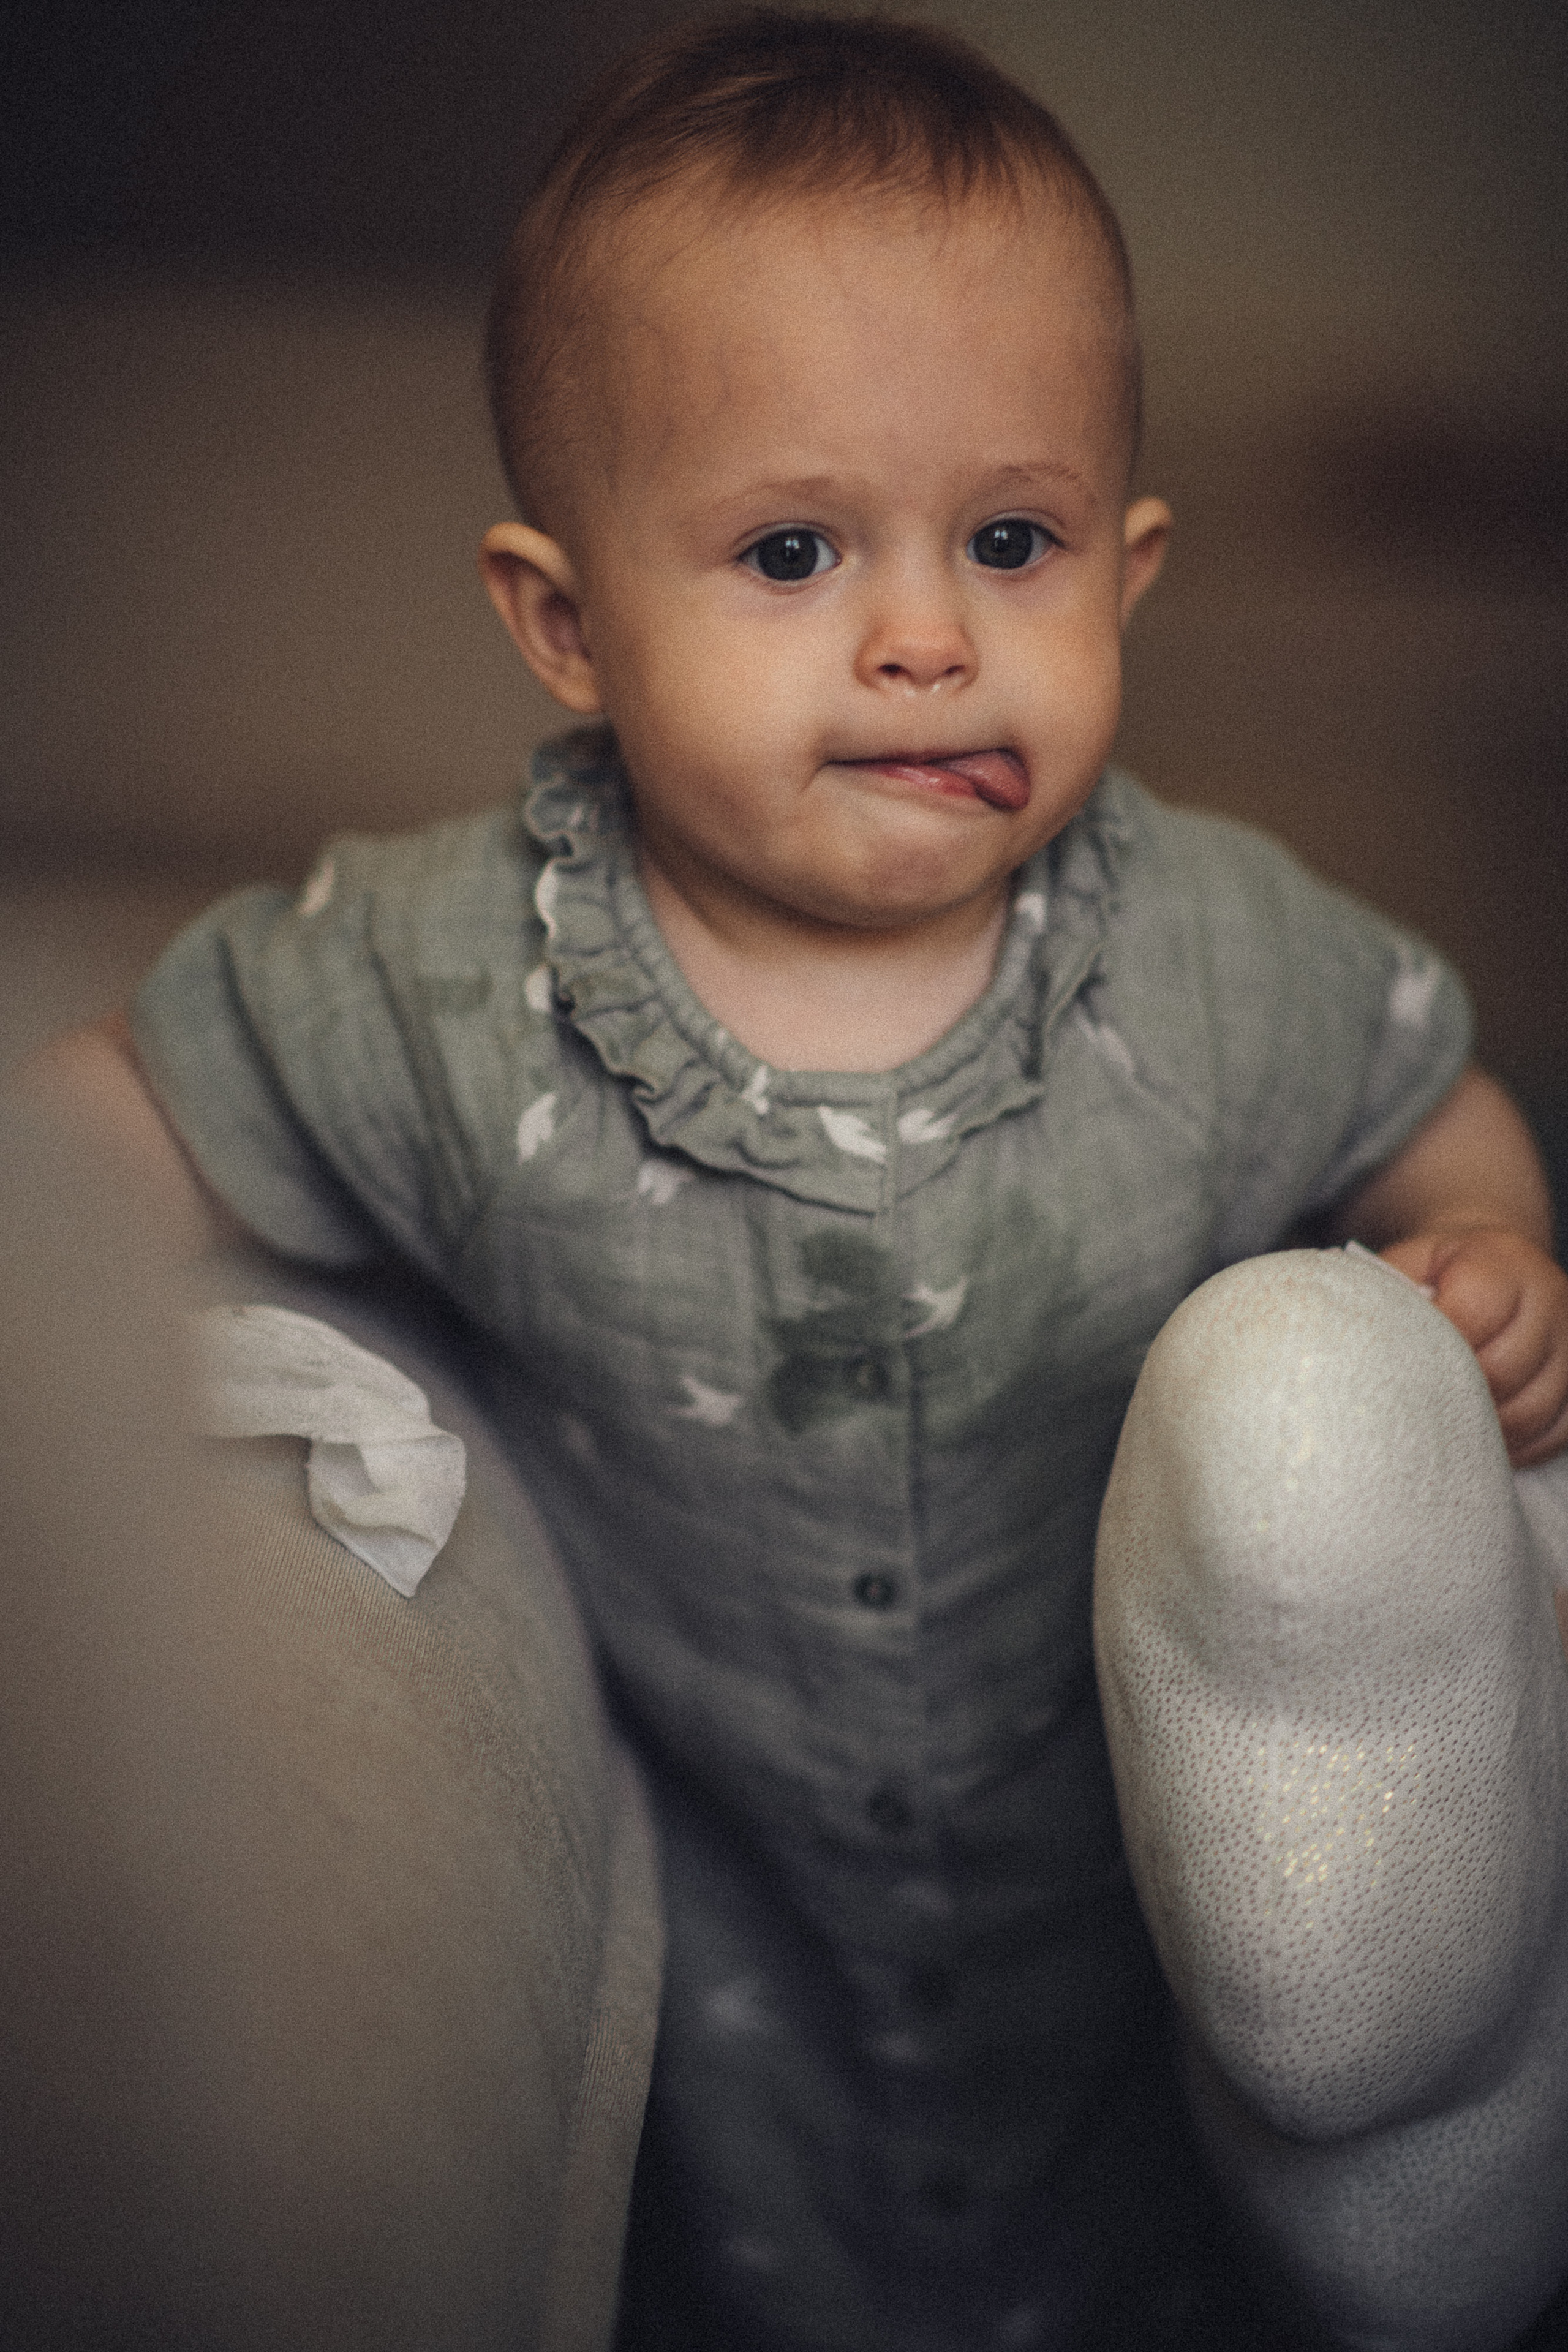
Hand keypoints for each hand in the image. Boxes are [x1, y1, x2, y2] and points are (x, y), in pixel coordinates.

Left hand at [1381, 1226, 1567, 1467]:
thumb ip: (1389, 1294)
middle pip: (1505, 1369)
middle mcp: (1551, 1298)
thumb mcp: (1409, 1264)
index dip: (1435, 1348)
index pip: (1475, 1311)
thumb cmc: (1438, 1275)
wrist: (1495, 1270)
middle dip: (1453, 1395)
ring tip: (1440, 1431)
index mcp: (1502, 1259)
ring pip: (1533, 1409)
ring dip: (1484, 1431)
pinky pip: (1555, 1434)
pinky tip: (1480, 1442)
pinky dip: (1516, 1447)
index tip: (1399, 1368)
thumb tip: (1355, 1346)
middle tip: (1411, 1410)